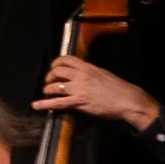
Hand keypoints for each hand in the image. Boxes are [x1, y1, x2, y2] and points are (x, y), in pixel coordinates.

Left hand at [32, 54, 160, 130]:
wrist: (128, 100)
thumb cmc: (119, 88)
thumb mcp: (103, 74)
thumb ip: (89, 73)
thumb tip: (78, 74)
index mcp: (88, 67)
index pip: (67, 59)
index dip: (56, 62)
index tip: (53, 67)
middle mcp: (81, 75)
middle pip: (57, 71)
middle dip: (50, 76)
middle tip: (49, 81)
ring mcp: (78, 88)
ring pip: (54, 86)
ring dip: (48, 89)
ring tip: (47, 92)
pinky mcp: (78, 101)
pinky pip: (57, 102)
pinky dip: (44, 104)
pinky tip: (36, 105)